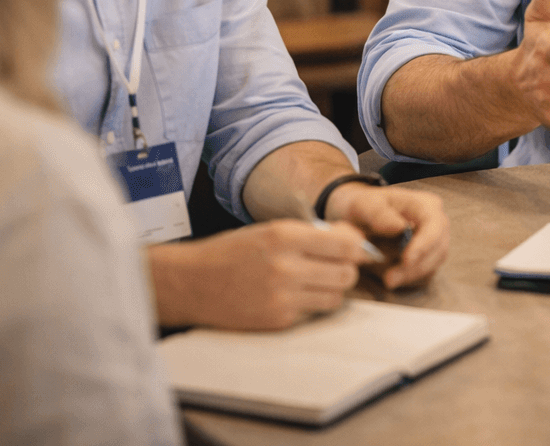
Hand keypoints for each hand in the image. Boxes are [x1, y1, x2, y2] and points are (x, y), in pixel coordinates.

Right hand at [148, 220, 367, 330]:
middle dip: (346, 269)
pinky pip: (314, 313)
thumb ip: (311, 234)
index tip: (356, 249)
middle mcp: (285, 267)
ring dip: (332, 289)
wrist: (192, 282)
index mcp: (284, 236)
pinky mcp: (278, 320)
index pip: (347, 245)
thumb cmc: (231, 252)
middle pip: (347, 274)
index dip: (357, 248)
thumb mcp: (270, 230)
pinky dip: (311, 305)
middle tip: (335, 266)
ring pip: (335, 297)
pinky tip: (294, 296)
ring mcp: (282, 297)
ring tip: (314, 281)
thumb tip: (354, 238)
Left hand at [322, 182, 450, 288]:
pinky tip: (388, 275)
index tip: (406, 260)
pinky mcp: (426, 261)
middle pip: (437, 251)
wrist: (360, 218)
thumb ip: (378, 213)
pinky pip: (422, 276)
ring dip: (407, 275)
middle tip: (389, 279)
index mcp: (426, 205)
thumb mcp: (363, 204)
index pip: (435, 227)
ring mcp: (433, 244)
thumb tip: (400, 228)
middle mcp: (436, 224)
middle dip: (413, 268)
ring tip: (382, 275)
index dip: (424, 245)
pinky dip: (405, 279)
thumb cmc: (364, 207)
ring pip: (430, 267)